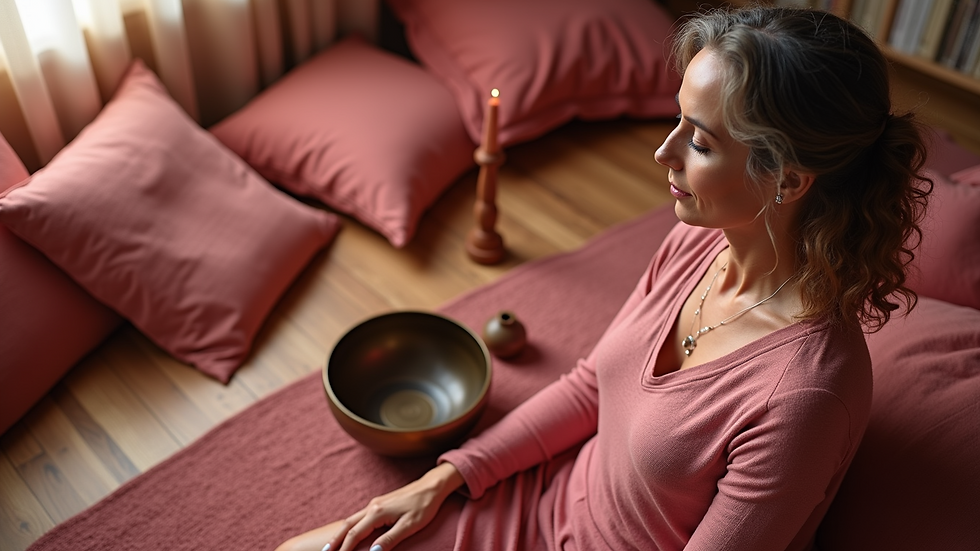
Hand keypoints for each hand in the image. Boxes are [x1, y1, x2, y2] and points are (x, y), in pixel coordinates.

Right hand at [326, 462, 464, 550]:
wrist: (432, 486)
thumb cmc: (423, 506)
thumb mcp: (409, 526)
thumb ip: (390, 539)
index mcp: (377, 512)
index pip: (355, 534)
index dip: (344, 548)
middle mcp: (372, 506)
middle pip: (347, 525)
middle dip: (335, 540)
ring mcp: (375, 503)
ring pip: (352, 519)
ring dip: (340, 532)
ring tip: (332, 545)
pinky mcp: (380, 503)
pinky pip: (359, 516)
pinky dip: (350, 526)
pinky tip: (349, 532)